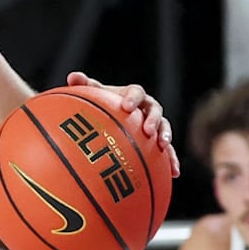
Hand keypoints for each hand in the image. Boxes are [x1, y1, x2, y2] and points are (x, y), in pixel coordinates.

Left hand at [66, 71, 180, 177]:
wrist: (114, 119)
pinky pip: (169, 150)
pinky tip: (175, 173)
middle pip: (155, 109)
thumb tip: (73, 76)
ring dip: (166, 135)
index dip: (132, 99)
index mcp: (133, 94)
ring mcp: (155, 124)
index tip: (126, 107)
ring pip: (164, 127)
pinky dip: (172, 160)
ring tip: (163, 146)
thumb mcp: (94, 95)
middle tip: (147, 130)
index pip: (136, 92)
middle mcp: (147, 107)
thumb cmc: (103, 105)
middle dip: (152, 119)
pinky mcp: (159, 140)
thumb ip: (85, 85)